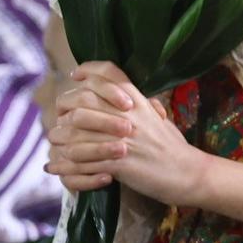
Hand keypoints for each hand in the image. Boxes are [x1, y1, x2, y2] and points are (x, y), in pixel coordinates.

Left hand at [45, 62, 203, 205]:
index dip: (88, 70)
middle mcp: (128, 115)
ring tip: (55, 140)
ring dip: (61, 135)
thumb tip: (143, 100)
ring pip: (77, 128)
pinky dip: (65, 165)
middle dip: (65, 106)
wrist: (187, 173)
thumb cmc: (174, 147)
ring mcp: (121, 138)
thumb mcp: (160, 120)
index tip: (76, 75)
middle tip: (61, 115)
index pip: (108, 73)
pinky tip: (55, 167)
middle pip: (84, 98)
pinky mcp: (118, 162)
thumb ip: (148, 108)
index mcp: (137, 101)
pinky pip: (82, 160)